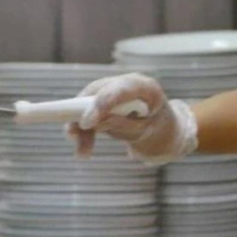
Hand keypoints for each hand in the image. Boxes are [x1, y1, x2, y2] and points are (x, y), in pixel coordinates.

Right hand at [67, 73, 196, 164]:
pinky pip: (86, 113)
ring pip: (86, 104)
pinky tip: (83, 150)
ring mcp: (113, 89)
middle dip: (83, 117)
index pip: (122, 89)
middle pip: (97, 94)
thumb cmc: (158, 129)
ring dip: (81, 130)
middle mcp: (126, 82)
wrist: (162, 129)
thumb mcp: (145, 132)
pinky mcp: (102, 100)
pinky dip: (83, 132)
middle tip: (74, 137)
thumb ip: (122, 126)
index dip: (102, 103)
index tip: (87, 122)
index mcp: (146, 87)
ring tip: (82, 154)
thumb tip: (93, 123)